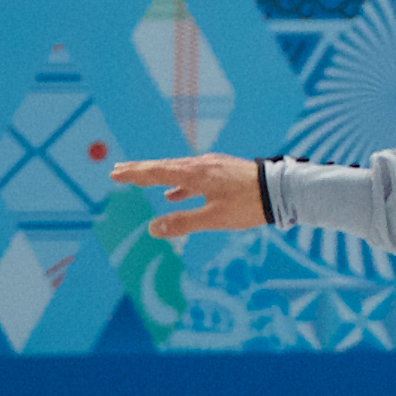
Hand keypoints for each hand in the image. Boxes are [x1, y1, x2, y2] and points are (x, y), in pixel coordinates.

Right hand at [109, 153, 268, 239]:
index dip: (134, 175)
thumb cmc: (248, 205)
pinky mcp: (222, 171)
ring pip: (177, 170)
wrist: (280, 189)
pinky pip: (193, 176)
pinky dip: (179, 184)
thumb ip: (183, 224)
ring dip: (158, 175)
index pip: (156, 173)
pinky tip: (175, 195)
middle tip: (118, 170)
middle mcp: (199, 165)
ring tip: (142, 179)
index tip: (114, 174)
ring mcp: (211, 166)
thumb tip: (153, 229)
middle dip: (140, 170)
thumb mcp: (214, 218)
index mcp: (194, 174)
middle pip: (163, 167)